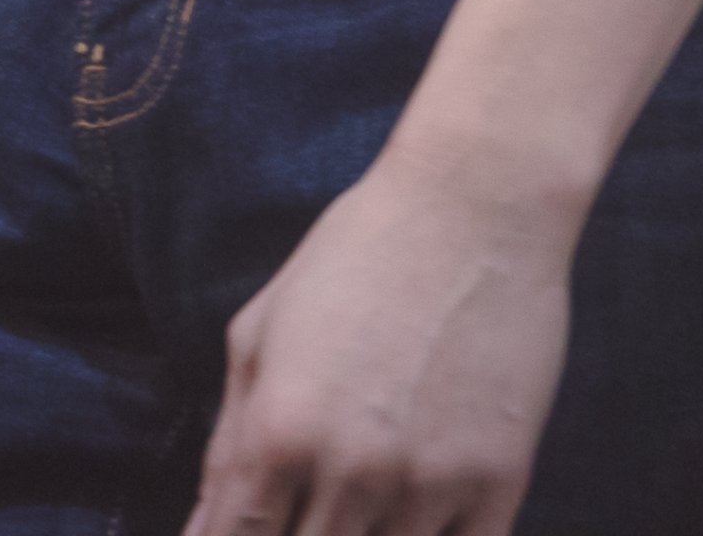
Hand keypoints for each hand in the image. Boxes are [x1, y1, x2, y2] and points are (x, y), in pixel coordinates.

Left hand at [182, 147, 574, 535]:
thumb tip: (204, 531)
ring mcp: (428, 484)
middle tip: (309, 506)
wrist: (479, 200)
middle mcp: (350, 469)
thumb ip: (227, 442)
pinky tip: (415, 519)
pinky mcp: (498, 483)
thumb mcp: (263, 329)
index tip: (250, 535)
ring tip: (362, 506)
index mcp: (280, 430)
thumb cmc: (359, 251)